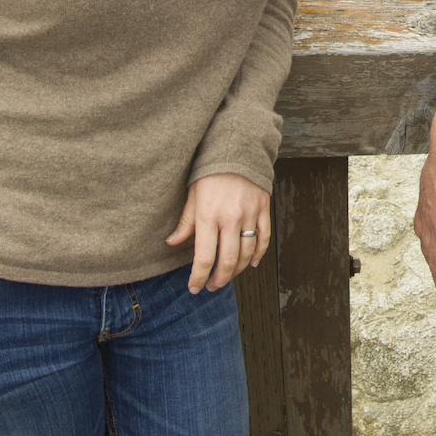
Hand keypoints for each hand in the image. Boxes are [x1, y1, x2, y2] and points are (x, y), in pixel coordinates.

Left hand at [167, 172, 271, 293]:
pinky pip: (263, 238)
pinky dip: (257, 254)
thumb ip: (185, 222)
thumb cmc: (210, 171)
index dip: (198, 277)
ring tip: (227, 276)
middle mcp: (230, 218)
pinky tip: (250, 263)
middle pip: (227, 261)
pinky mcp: (263, 209)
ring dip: (236, 270)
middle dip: (218, 280)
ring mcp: (249, 214)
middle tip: (211, 286)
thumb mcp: (192, 195)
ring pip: (246, 253)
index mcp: (208, 215)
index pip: (204, 257)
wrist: (237, 148)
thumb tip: (172, 243)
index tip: (194, 287)